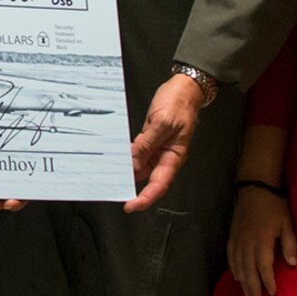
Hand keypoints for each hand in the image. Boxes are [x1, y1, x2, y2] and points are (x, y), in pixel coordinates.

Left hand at [127, 73, 204, 211]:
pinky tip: (117, 157)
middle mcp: (166, 156)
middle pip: (149, 180)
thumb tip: (134, 164)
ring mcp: (158, 149)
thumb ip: (147, 144)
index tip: (132, 205)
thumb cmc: (179, 104)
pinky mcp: (151, 140)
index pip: (159, 184)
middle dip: (133, 188)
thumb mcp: (162, 123)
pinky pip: (138, 154)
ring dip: (128, 172)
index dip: (146, 198)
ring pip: (141, 167)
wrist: (184, 89)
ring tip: (112, 176)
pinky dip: (128, 157)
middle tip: (115, 191)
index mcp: (174, 156)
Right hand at [227, 187, 296, 295]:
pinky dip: (233, 268)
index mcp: (262, 241)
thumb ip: (290, 244)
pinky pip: (231, 256)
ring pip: (238, 265)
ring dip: (242, 280)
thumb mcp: (288, 223)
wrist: (255, 188)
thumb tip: (292, 264)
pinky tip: (236, 276)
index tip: (271, 293)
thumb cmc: (275, 206)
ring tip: (247, 293)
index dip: (267, 281)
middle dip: (253, 286)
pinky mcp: (232, 235)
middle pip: (248, 269)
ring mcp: (238, 239)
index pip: (263, 266)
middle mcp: (247, 243)